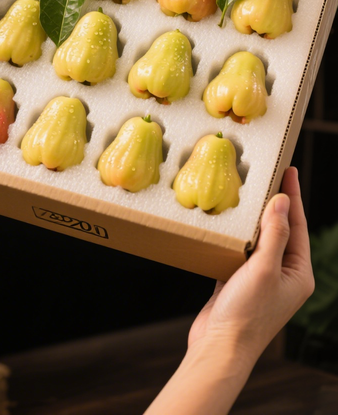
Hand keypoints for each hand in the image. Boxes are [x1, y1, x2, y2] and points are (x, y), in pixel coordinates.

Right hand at [145, 167, 313, 414]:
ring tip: (248, 192)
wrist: (219, 348)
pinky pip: (242, 250)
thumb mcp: (264, 268)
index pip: (298, 225)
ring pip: (261, 239)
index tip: (289, 170)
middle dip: (276, 203)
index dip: (293, 196)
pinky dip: (237, 234)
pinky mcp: (240, 282)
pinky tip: (228, 220)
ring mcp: (262, 279)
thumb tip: (282, 201)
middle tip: (270, 174)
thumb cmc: (246, 314)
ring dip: (254, 217)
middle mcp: (284, 275)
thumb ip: (274, 233)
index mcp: (299, 273)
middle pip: (282, 230)